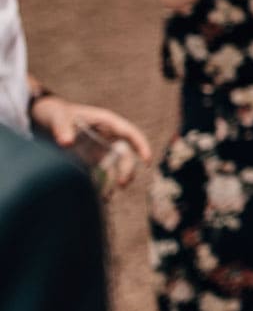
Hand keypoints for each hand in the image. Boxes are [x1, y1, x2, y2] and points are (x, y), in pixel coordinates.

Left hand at [30, 96, 151, 185]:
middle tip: (122, 184)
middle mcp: (109, 138)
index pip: (130, 134)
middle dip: (127, 170)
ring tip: (108, 196)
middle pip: (125, 155)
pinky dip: (102, 185)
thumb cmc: (56, 114)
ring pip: (116, 168)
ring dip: (116, 181)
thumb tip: (66, 143)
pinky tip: (98, 196)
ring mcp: (101, 150)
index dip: (141, 146)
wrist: (46, 121)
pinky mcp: (92, 162)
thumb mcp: (58, 117)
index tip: (147, 160)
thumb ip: (62, 128)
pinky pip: (102, 175)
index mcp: (108, 123)